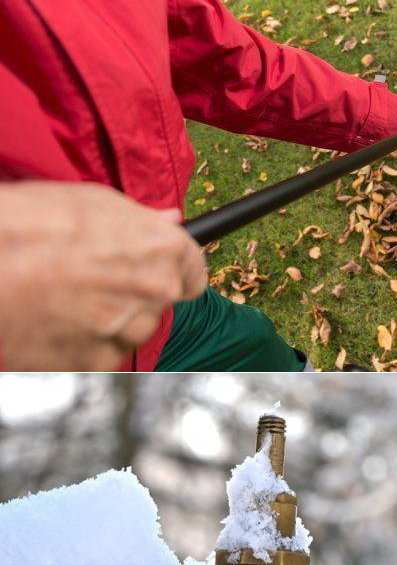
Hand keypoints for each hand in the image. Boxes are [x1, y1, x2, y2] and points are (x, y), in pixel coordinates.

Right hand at [0, 182, 206, 370]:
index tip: (159, 271)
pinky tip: (59, 321)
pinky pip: (103, 354)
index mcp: (163, 250)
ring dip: (110, 321)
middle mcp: (155, 293)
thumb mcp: (93, 202)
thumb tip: (171, 223)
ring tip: (68, 298)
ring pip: (132, 332)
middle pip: (160, 303)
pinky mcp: (98, 362)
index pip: (195, 273)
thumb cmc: (34, 225)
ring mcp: (128, 331)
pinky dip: (85, 344)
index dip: (175, 271)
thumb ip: (142, 219)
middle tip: (93, 280)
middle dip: (135, 294)